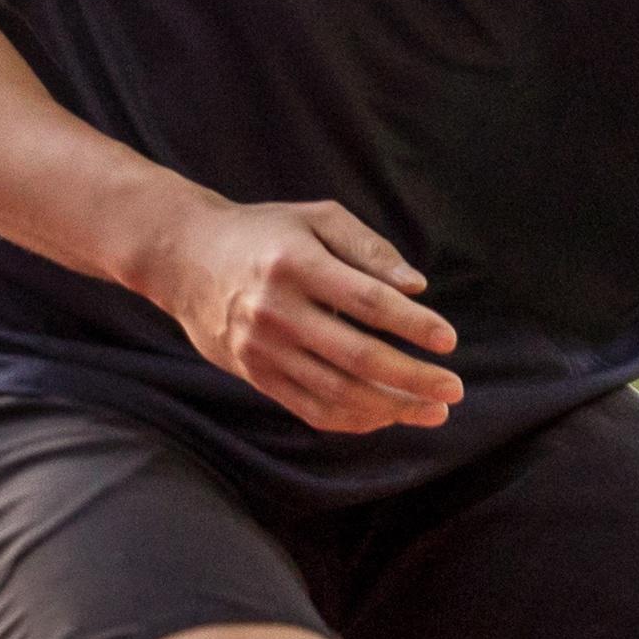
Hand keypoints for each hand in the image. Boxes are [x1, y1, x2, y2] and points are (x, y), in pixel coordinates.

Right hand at [145, 195, 462, 434]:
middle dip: (412, 377)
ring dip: (391, 407)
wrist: (185, 260)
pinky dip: (353, 419)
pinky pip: (310, 409)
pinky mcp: (255, 375)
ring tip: (433, 411)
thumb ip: (368, 248)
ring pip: (336, 392)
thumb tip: (416, 287)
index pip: (366, 301)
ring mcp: (262, 349)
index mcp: (295, 264)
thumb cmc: (264, 234)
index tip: (448, 340)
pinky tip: (387, 417)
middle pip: (356, 356)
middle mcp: (275, 311)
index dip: (412, 324)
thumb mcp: (315, 219)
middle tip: (454, 389)